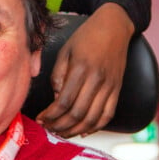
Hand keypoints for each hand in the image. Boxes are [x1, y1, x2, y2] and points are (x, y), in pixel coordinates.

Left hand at [37, 3, 133, 137]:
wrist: (114, 27)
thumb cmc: (87, 36)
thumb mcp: (66, 50)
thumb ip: (58, 75)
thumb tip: (56, 99)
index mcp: (81, 68)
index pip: (64, 101)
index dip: (51, 115)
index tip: (41, 119)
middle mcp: (97, 79)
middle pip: (77, 113)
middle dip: (60, 126)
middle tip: (49, 128)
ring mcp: (110, 86)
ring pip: (92, 119)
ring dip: (75, 130)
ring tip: (62, 132)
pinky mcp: (117, 89)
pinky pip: (108, 115)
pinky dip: (96, 127)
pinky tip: (83, 131)